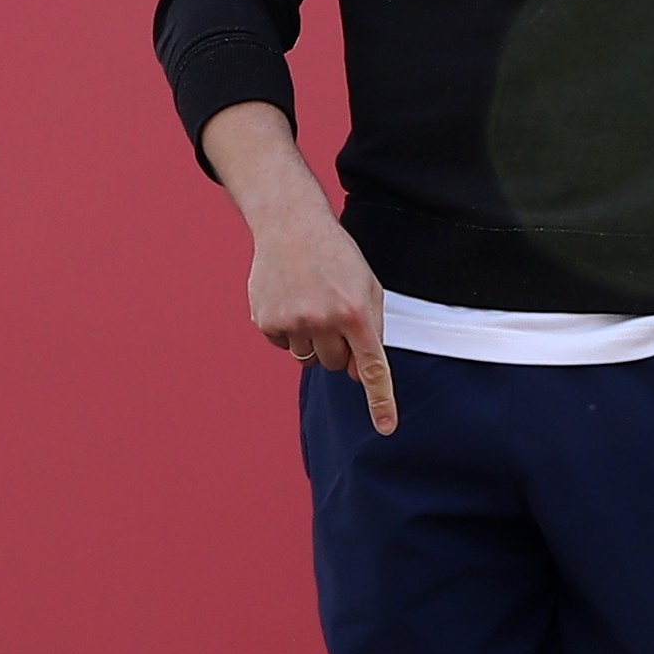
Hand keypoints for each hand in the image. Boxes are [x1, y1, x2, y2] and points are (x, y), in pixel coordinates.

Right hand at [200, 105, 397, 430]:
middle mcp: (324, 320)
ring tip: (311, 302)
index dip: (380, 400)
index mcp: (356, 311)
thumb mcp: (367, 287)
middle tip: (333, 313)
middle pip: (337, 365)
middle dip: (339, 348)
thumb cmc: (337, 258)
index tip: (386, 429)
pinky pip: (284, 346)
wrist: (291, 225)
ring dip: (314, 341)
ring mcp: (293, 322)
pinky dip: (289, 331)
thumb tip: (359, 375)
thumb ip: (370, 330)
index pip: (372, 367)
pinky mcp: (267, 321)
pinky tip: (290, 299)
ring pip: (309, 360)